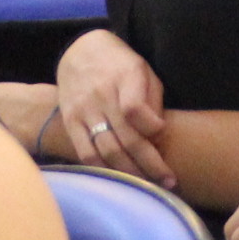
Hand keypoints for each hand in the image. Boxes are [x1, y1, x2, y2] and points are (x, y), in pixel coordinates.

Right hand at [51, 29, 174, 185]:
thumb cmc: (120, 65)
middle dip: (149, 165)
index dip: (151, 127)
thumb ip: (152, 100)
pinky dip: (103, 171)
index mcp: (124, 77)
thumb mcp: (143, 70)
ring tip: (147, 187)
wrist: (80, 53)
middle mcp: (101, 96)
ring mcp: (83, 111)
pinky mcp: (70, 122)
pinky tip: (119, 181)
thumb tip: (157, 133)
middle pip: (125, 138)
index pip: (134, 109)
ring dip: (129, 174)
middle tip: (168, 183)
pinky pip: (85, 153)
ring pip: (106, 151)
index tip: (162, 134)